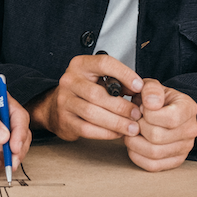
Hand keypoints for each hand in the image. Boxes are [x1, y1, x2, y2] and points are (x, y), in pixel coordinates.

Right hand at [25, 54, 143, 141]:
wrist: (57, 107)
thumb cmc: (85, 91)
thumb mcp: (99, 79)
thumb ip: (118, 82)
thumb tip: (139, 90)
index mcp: (80, 65)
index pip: (103, 63)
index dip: (124, 74)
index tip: (139, 86)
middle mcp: (69, 80)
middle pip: (97, 94)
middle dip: (122, 106)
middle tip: (138, 114)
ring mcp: (64, 101)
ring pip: (92, 113)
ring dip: (116, 122)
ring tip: (132, 127)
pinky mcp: (64, 120)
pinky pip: (87, 129)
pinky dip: (106, 133)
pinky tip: (118, 133)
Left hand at [123, 79, 196, 171]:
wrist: (161, 110)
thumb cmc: (155, 99)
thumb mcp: (152, 86)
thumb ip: (151, 89)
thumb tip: (151, 103)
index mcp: (188, 108)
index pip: (170, 118)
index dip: (149, 114)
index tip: (142, 108)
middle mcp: (190, 130)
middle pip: (158, 136)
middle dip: (138, 127)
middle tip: (133, 120)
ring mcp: (184, 148)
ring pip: (154, 153)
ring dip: (134, 142)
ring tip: (132, 131)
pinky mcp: (174, 161)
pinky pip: (152, 165)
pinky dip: (136, 155)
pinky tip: (134, 144)